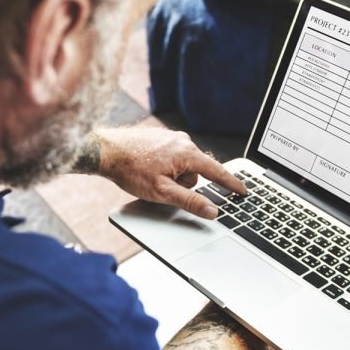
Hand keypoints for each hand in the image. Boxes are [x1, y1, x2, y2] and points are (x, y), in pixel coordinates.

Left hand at [74, 127, 246, 218]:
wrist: (106, 151)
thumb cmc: (131, 170)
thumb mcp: (162, 192)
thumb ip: (190, 201)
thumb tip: (212, 211)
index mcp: (187, 153)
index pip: (216, 171)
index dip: (231, 184)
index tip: (243, 191)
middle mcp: (183, 141)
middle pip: (196, 171)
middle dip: (183, 183)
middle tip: (161, 187)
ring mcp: (172, 138)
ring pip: (183, 165)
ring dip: (172, 176)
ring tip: (150, 177)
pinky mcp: (161, 137)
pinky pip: (172, 157)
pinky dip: (165, 167)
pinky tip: (148, 168)